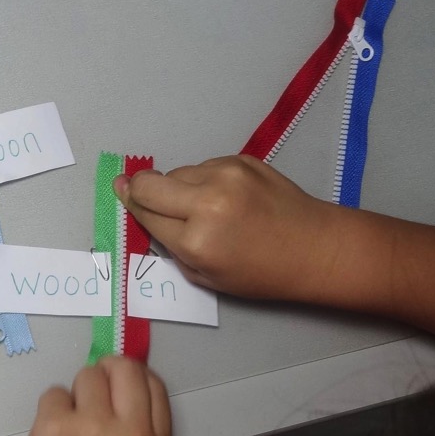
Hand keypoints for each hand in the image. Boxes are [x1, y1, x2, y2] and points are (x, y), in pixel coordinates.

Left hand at [3, 356, 171, 435]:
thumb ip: (139, 433)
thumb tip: (119, 384)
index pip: (156, 387)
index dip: (135, 378)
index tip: (118, 385)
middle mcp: (132, 434)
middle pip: (125, 368)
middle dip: (107, 370)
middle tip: (92, 389)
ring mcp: (93, 426)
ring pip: (88, 376)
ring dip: (77, 394)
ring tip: (71, 426)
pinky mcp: (56, 425)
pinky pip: (54, 392)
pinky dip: (51, 410)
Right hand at [114, 154, 337, 300]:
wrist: (315, 247)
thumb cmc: (260, 273)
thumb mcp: (206, 276)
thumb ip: (172, 245)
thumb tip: (142, 211)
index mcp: (196, 240)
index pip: (144, 213)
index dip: (132, 206)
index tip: (119, 192)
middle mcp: (206, 202)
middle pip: (149, 182)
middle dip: (140, 188)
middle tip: (142, 195)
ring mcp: (225, 175)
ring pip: (178, 173)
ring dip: (179, 187)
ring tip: (205, 207)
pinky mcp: (241, 159)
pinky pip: (204, 166)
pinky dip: (204, 180)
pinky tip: (226, 197)